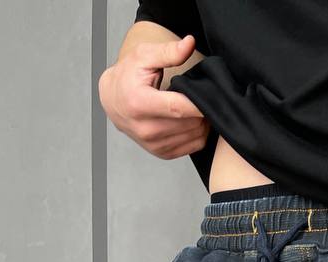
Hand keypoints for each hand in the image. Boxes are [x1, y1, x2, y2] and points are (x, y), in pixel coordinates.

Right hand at [99, 35, 210, 158]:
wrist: (113, 100)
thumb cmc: (128, 76)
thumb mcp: (144, 56)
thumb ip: (168, 51)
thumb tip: (189, 43)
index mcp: (139, 104)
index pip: (178, 108)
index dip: (199, 103)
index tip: (213, 94)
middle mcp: (145, 129)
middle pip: (189, 123)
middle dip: (203, 109)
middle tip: (205, 95)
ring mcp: (154, 144)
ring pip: (194, 136)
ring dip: (202, 121)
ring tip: (197, 105)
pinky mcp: (161, 153)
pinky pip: (192, 147)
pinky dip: (199, 133)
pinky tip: (194, 119)